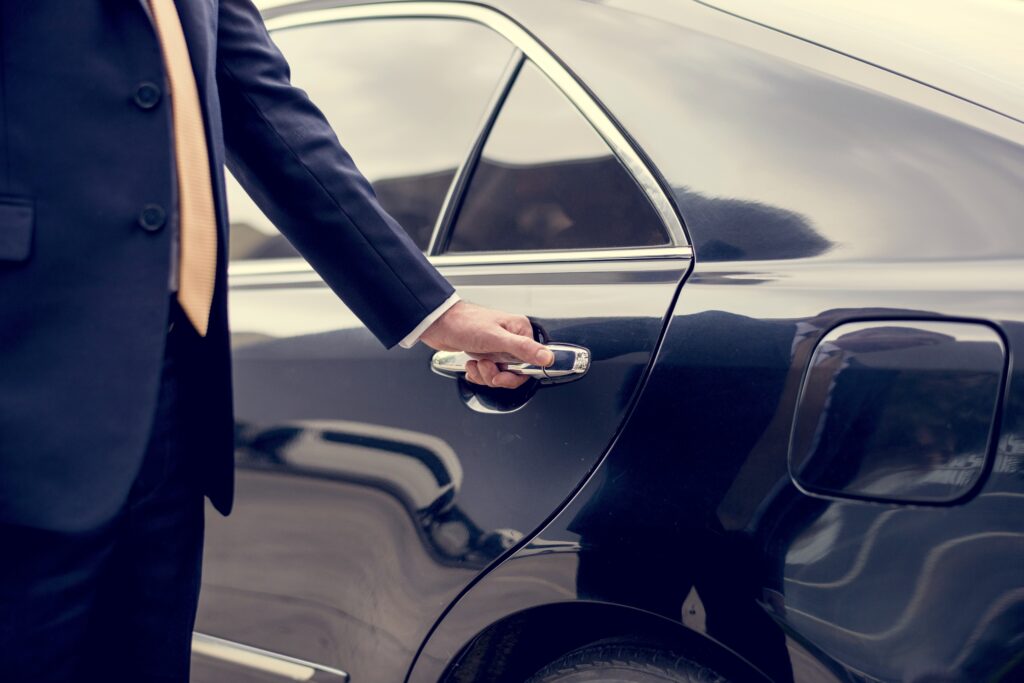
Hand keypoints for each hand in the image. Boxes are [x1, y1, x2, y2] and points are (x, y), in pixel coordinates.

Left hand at [420, 301, 553, 388]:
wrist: (437, 324)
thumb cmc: (464, 324)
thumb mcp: (496, 339)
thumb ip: (523, 349)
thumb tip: (547, 357)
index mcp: (519, 331)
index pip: (531, 363)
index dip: (516, 374)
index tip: (503, 375)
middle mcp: (511, 339)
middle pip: (515, 372)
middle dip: (497, 375)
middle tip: (485, 367)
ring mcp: (497, 347)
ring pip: (500, 374)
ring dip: (485, 374)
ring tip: (475, 363)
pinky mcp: (485, 353)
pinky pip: (489, 373)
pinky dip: (478, 374)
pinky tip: (471, 365)